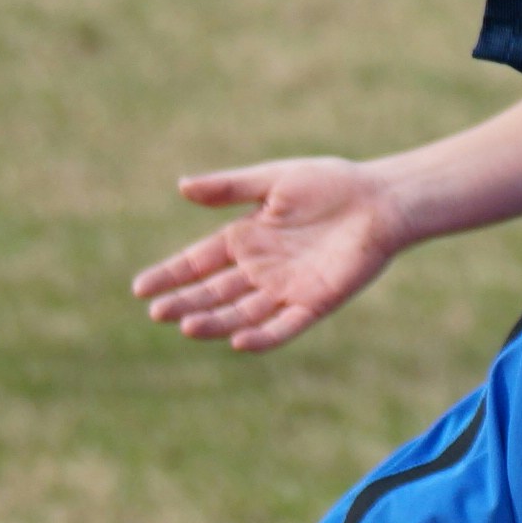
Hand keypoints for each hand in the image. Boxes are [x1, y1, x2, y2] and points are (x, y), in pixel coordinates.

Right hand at [134, 157, 407, 353]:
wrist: (380, 200)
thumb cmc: (330, 184)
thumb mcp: (272, 181)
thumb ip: (229, 188)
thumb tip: (181, 186)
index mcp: (246, 238)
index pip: (198, 262)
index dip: (171, 275)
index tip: (140, 289)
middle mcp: (261, 268)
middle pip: (215, 292)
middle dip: (186, 303)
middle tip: (158, 313)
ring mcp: (287, 287)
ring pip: (243, 313)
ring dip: (216, 321)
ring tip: (187, 327)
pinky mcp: (316, 301)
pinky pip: (286, 325)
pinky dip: (264, 335)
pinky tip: (239, 341)